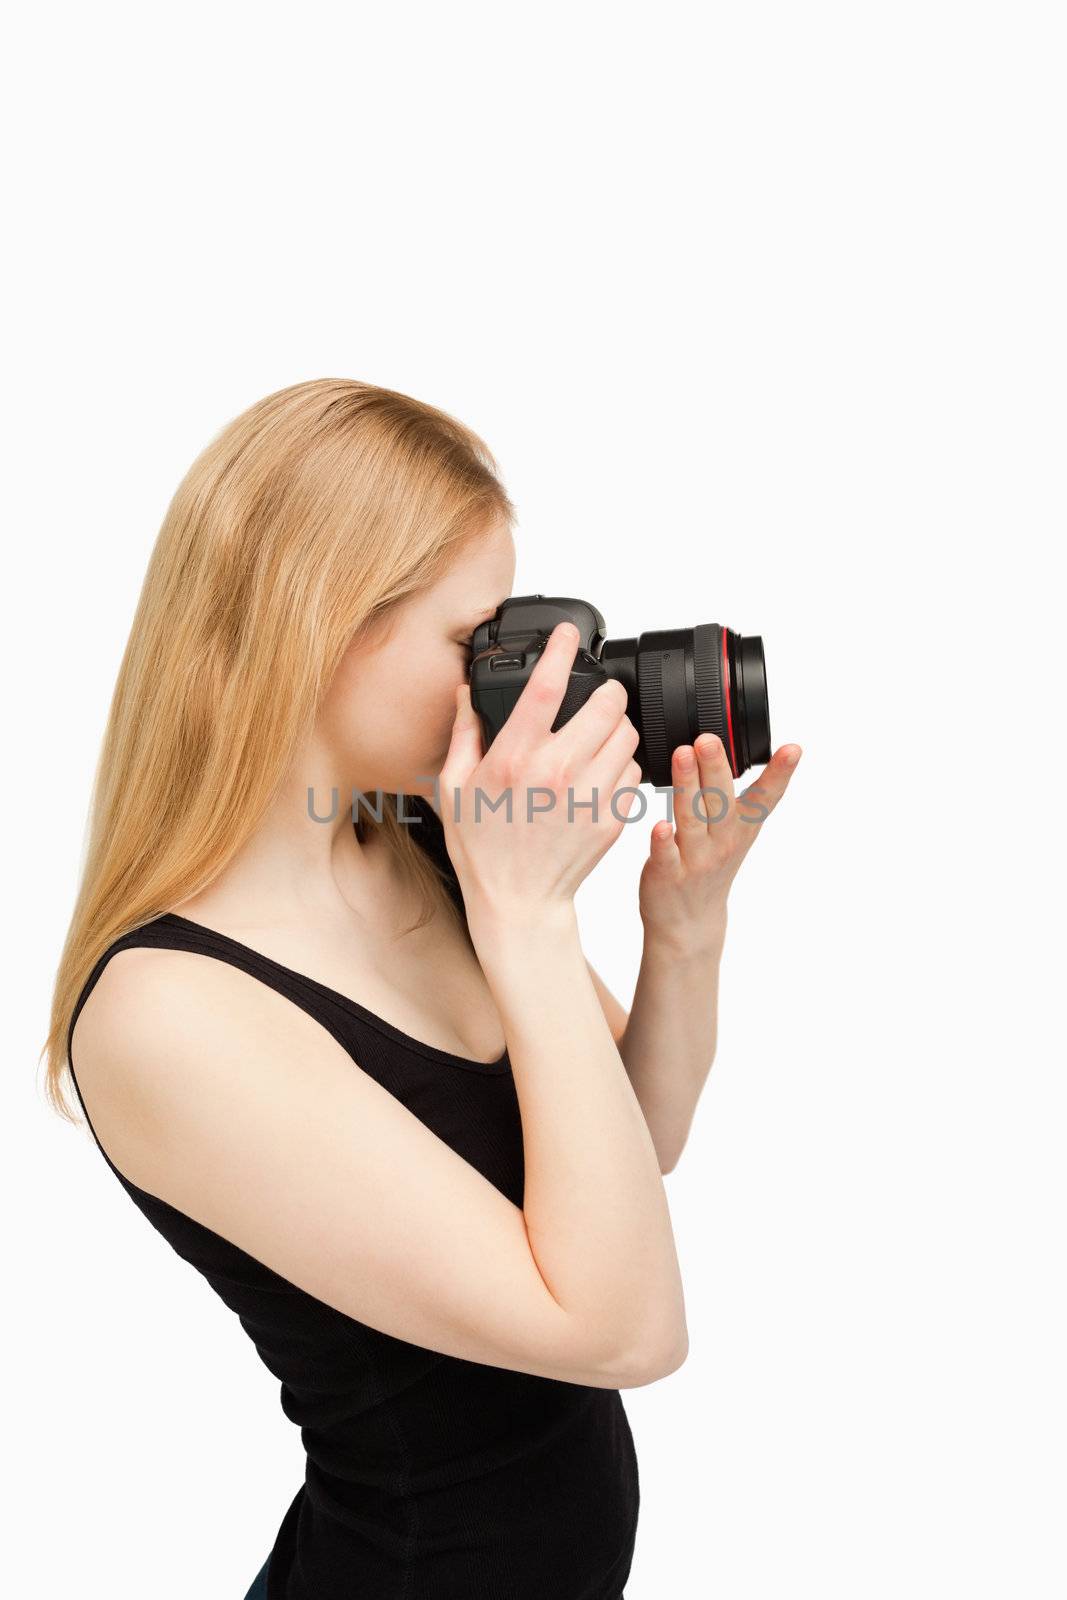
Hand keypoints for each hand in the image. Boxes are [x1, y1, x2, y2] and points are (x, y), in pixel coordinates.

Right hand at [439, 622, 642, 921]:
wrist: (518, 901)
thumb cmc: (484, 847)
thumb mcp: (456, 787)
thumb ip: (464, 733)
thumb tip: (466, 692)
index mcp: (514, 759)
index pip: (545, 688)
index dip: (560, 650)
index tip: (568, 634)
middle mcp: (556, 772)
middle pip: (606, 703)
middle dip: (605, 690)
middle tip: (596, 693)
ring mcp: (588, 795)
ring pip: (627, 734)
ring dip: (617, 725)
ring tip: (598, 733)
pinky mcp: (611, 816)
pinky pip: (634, 770)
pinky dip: (623, 763)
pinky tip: (602, 771)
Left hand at [638, 733, 802, 953]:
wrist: (689, 922)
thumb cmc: (709, 865)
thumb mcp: (734, 832)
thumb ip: (732, 792)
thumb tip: (727, 744)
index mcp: (741, 827)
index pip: (764, 797)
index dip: (780, 773)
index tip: (793, 749)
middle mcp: (723, 841)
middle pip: (721, 798)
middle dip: (716, 766)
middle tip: (708, 738)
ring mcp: (696, 859)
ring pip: (692, 818)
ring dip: (688, 786)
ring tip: (683, 756)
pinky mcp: (668, 874)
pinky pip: (666, 854)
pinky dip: (664, 840)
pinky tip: (660, 825)